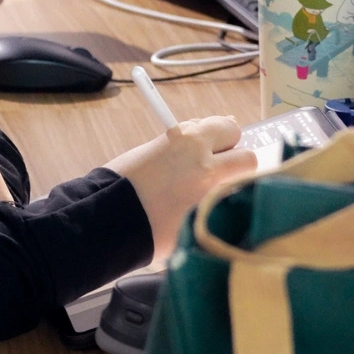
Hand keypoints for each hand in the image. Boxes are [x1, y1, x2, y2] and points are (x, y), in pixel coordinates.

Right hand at [105, 117, 255, 259]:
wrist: (107, 222)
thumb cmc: (122, 183)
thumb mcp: (153, 150)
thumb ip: (185, 143)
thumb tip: (210, 134)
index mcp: (190, 143)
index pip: (229, 129)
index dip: (222, 137)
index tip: (217, 143)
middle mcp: (208, 168)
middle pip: (247, 158)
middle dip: (234, 162)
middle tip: (214, 170)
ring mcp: (213, 199)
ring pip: (242, 189)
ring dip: (227, 190)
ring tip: (200, 199)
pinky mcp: (212, 225)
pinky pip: (225, 215)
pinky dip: (214, 216)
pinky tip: (192, 220)